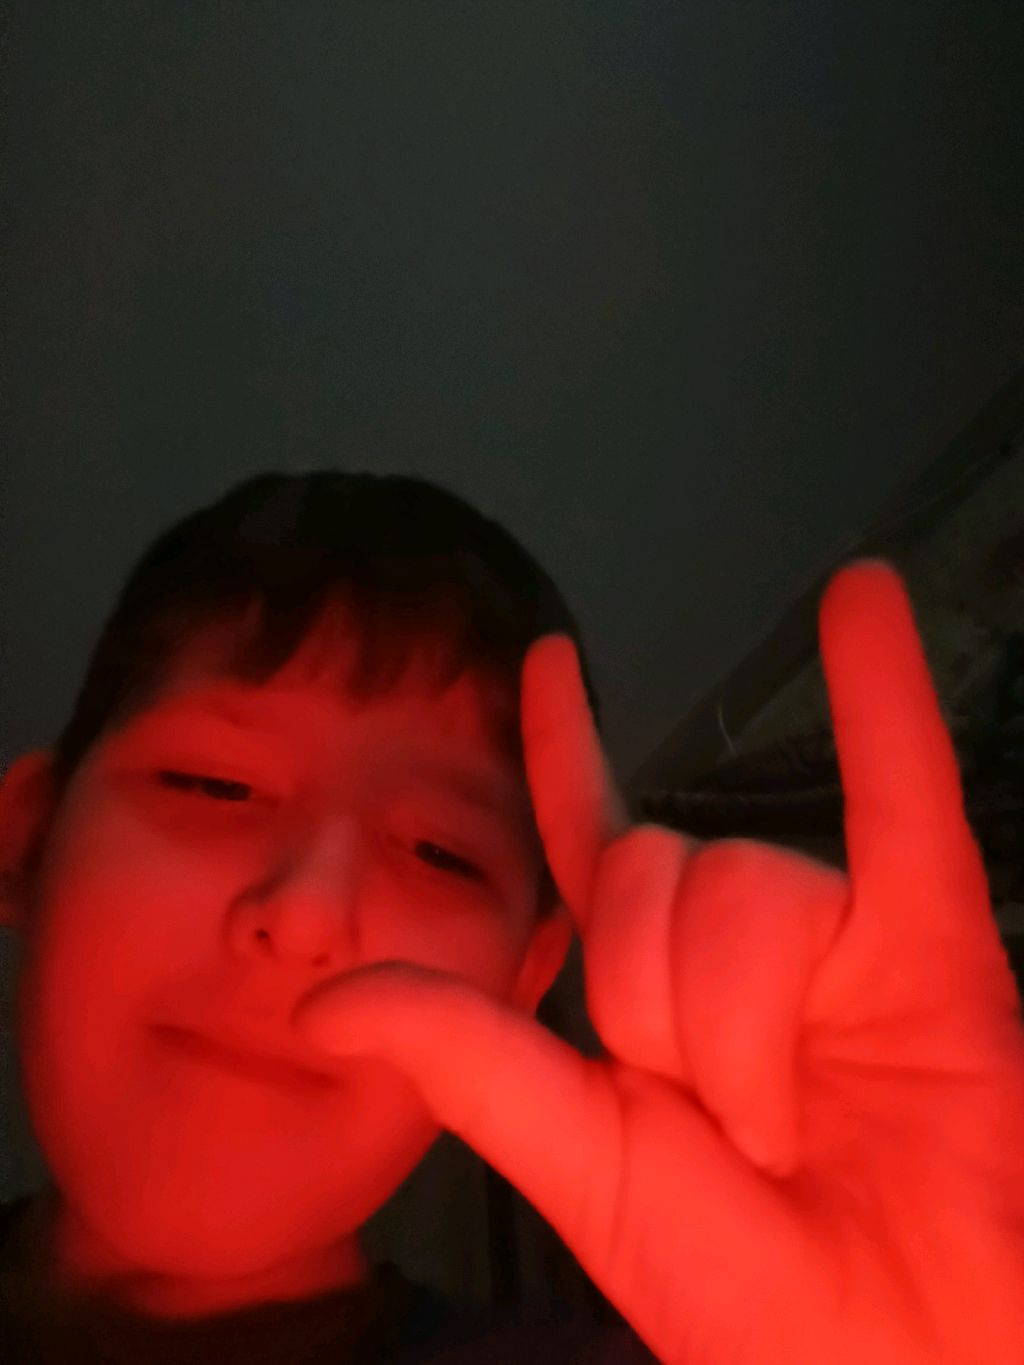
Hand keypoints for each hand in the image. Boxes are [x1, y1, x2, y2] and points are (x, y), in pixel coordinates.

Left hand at [292, 561, 1023, 1364]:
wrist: (885, 1360)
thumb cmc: (739, 1292)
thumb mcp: (580, 1164)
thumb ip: (464, 1062)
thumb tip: (316, 1005)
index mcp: (651, 984)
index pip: (594, 833)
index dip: (563, 748)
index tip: (548, 663)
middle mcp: (738, 940)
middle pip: (656, 873)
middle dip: (663, 1008)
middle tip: (726, 1133)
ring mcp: (836, 932)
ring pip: (746, 881)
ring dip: (744, 1025)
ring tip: (788, 1130)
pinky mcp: (935, 943)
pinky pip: (905, 796)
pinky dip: (885, 694)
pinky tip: (861, 595)